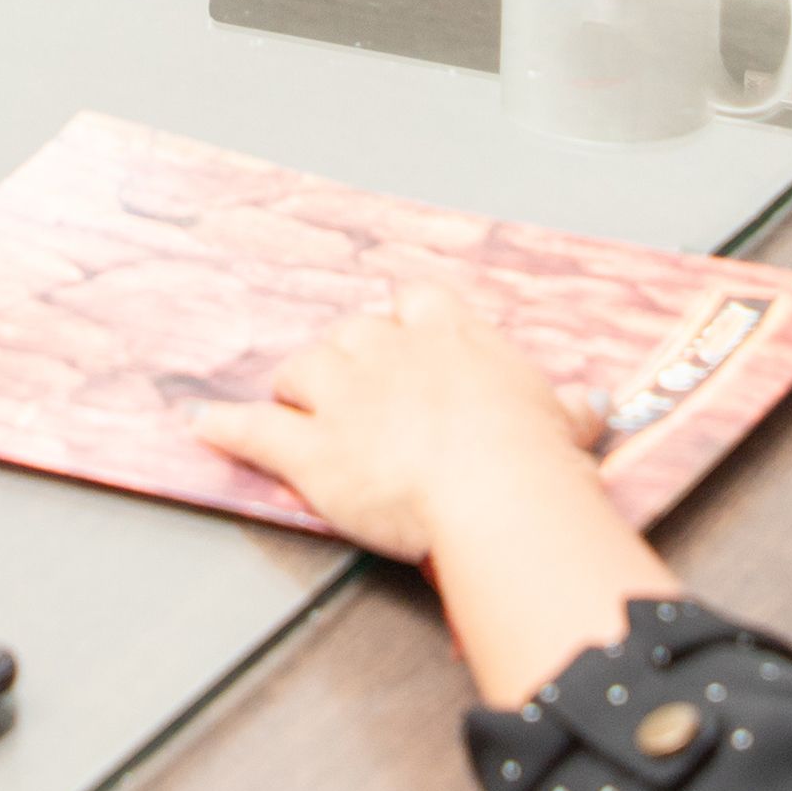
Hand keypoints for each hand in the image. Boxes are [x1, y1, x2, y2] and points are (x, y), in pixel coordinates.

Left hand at [185, 284, 608, 562]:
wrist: (496, 487)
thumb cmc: (533, 455)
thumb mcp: (564, 422)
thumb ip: (567, 408)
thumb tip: (589, 405)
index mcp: (451, 336)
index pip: (414, 302)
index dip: (404, 323)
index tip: (405, 339)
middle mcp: (389, 352)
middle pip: (350, 333)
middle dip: (347, 360)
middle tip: (356, 391)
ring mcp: (344, 397)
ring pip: (301, 370)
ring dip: (296, 388)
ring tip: (294, 405)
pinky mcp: (310, 448)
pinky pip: (255, 429)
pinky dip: (225, 427)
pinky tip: (202, 423)